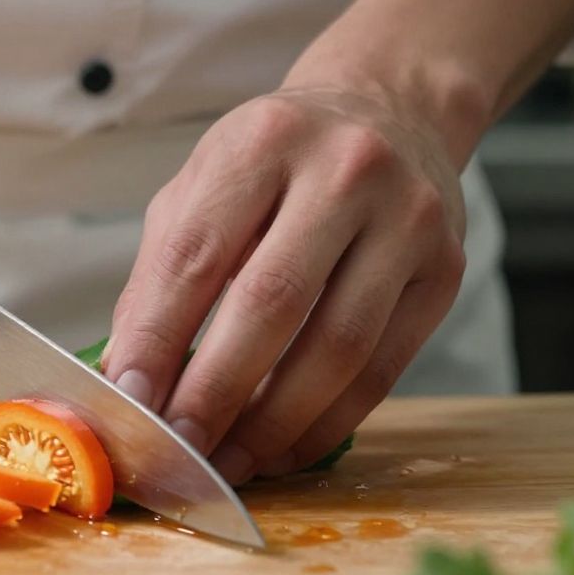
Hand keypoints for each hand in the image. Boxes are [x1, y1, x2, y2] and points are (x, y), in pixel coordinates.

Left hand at [103, 88, 465, 484]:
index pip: (197, 253)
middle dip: (215, 390)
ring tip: (227, 461)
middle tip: (178, 446)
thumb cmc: (275, 161)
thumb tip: (128, 374)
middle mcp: (344, 172)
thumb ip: (160, 274)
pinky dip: (326, 422)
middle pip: (272, 303)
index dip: (159, 335)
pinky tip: (283, 447)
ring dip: (273, 423)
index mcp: (262, 141)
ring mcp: (406, 220)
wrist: (390, 113)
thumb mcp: (201, 187)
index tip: (130, 397)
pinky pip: (382, 370)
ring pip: (337, 348)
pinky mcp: (445, 271)